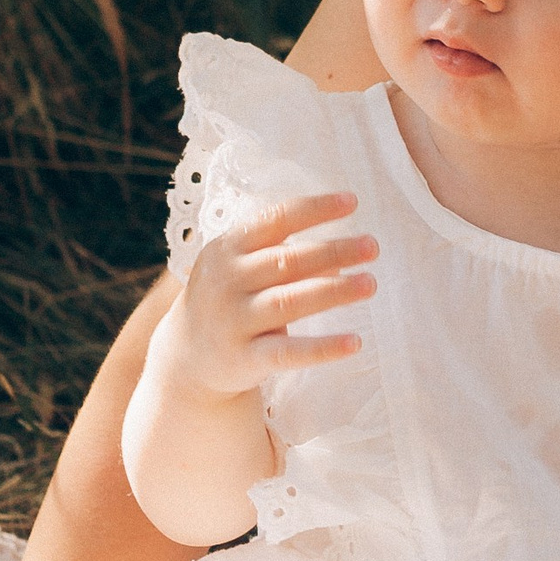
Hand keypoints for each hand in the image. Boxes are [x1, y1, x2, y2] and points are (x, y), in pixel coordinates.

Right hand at [158, 194, 376, 400]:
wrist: (186, 357)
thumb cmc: (230, 299)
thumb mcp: (243, 268)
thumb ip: (285, 256)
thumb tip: (342, 257)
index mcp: (228, 248)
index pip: (275, 219)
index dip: (315, 209)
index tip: (352, 202)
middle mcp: (228, 280)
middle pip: (288, 260)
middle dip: (334, 251)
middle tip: (373, 247)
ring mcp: (234, 320)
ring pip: (290, 301)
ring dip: (334, 291)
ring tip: (370, 283)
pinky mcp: (245, 358)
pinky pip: (289, 352)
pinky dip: (323, 348)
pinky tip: (355, 342)